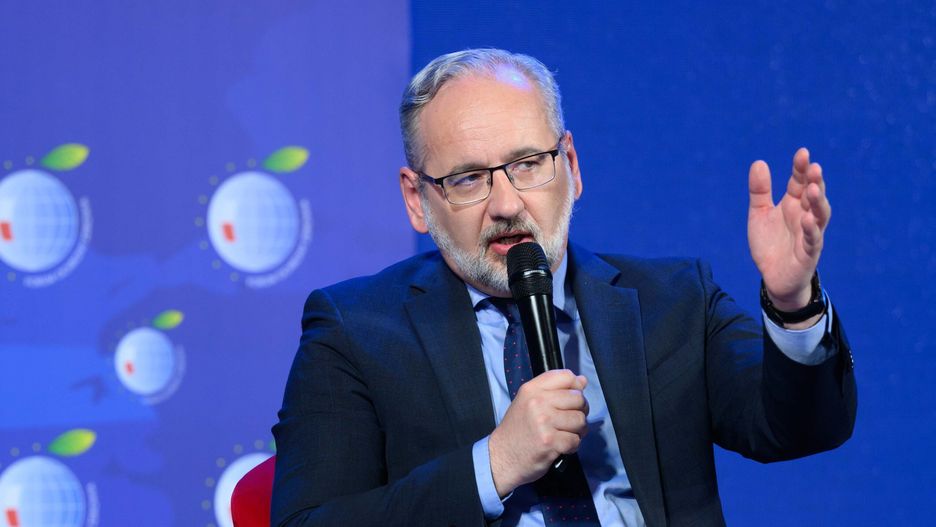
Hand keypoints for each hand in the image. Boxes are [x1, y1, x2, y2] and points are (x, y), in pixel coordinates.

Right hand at [488, 370, 588, 497]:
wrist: (502, 456)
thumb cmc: (517, 430)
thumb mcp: (528, 401)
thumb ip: (554, 390)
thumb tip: (582, 381)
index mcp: (532, 389)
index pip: (566, 376)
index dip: (576, 387)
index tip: (572, 398)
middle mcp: (538, 402)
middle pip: (578, 398)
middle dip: (579, 411)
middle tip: (568, 420)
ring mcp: (544, 422)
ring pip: (580, 420)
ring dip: (577, 430)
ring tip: (564, 434)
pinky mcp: (549, 441)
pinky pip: (575, 440)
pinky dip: (571, 446)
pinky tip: (560, 446)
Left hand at [748, 147, 830, 311]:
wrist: (773, 277)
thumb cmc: (770, 244)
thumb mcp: (759, 214)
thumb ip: (759, 191)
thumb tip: (758, 162)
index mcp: (793, 204)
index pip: (799, 182)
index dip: (801, 168)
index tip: (802, 153)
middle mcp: (805, 216)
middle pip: (814, 195)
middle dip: (815, 181)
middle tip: (814, 167)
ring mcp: (809, 234)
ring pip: (819, 215)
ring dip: (818, 202)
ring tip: (813, 189)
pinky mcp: (809, 254)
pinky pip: (813, 241)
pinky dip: (811, 230)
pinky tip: (807, 220)